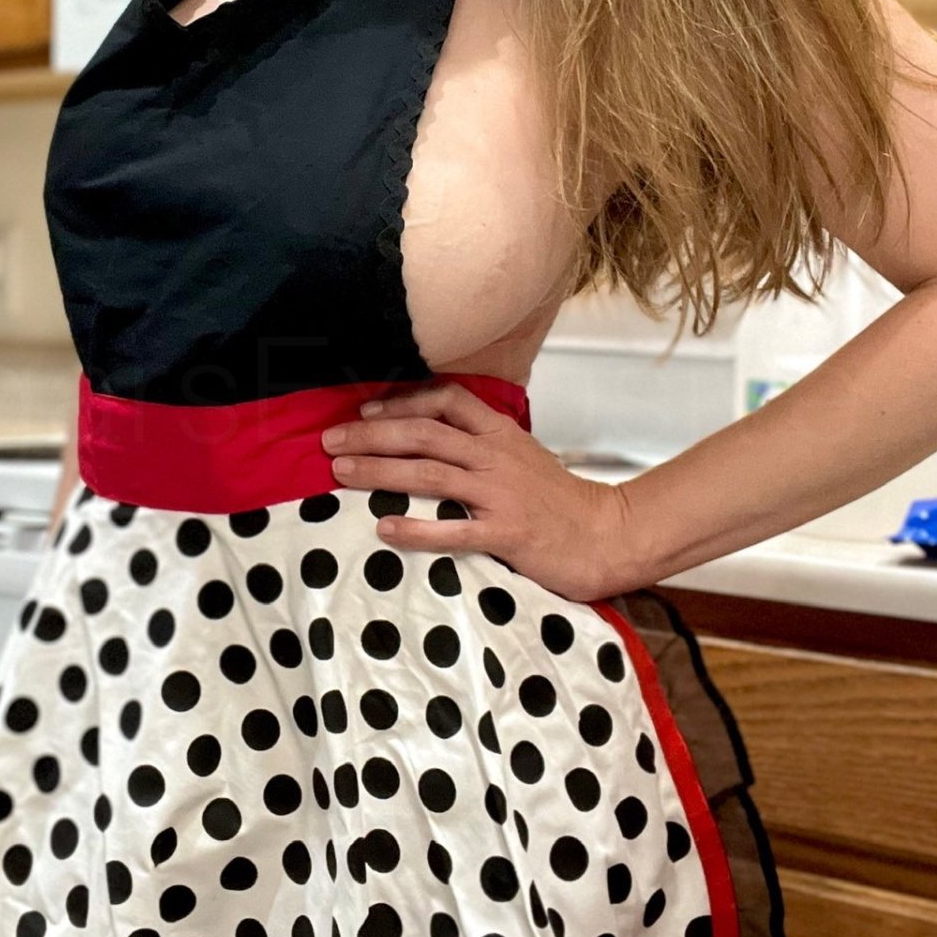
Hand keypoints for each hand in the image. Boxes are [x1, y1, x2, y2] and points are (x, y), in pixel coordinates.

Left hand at [319, 380, 646, 602]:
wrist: (607, 535)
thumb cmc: (559, 499)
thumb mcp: (523, 456)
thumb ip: (481, 443)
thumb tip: (429, 438)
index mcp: (501, 434)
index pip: (446, 400)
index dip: (402, 403)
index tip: (365, 412)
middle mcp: (496, 457)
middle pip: (425, 434)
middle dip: (372, 435)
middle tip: (330, 441)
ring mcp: (500, 495)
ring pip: (430, 474)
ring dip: (380, 471)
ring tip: (341, 473)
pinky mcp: (506, 534)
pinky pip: (454, 529)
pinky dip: (418, 529)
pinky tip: (385, 530)